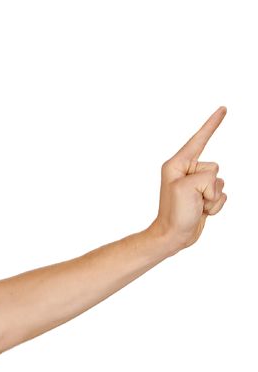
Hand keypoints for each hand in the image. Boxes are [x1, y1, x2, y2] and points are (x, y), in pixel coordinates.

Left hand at [151, 106, 227, 251]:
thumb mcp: (185, 188)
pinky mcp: (204, 196)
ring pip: (221, 182)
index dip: (212, 124)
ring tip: (196, 206)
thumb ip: (204, 176)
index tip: (223, 109)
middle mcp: (187, 172)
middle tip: (192, 199)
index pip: (199, 140)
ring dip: (212, 198)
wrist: (173, 236)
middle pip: (215, 167)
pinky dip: (216, 206)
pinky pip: (222, 195)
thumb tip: (211, 184)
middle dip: (209, 186)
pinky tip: (202, 212)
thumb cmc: (174, 212)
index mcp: (177, 164)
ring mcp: (196, 185)